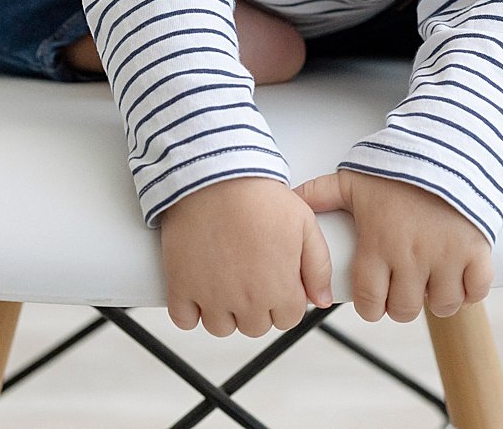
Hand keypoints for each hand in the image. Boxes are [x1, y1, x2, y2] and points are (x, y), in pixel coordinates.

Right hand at [158, 176, 332, 336]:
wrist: (215, 175)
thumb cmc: (260, 196)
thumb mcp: (304, 224)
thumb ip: (319, 266)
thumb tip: (321, 300)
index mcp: (279, 289)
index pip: (288, 319)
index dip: (285, 297)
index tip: (276, 277)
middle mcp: (245, 301)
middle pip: (255, 326)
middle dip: (257, 306)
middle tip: (251, 274)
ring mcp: (211, 297)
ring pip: (221, 327)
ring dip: (224, 310)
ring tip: (225, 278)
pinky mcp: (181, 286)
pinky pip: (184, 320)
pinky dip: (190, 310)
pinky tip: (200, 286)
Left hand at [292, 169, 492, 321]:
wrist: (449, 145)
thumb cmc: (399, 165)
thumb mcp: (354, 180)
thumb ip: (320, 193)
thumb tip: (290, 200)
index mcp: (379, 246)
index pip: (370, 302)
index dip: (371, 306)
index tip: (376, 298)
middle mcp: (411, 258)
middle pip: (404, 310)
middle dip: (401, 304)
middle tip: (403, 288)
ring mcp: (447, 257)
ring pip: (442, 305)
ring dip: (436, 299)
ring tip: (431, 283)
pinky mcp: (476, 251)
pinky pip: (476, 291)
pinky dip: (470, 290)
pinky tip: (460, 277)